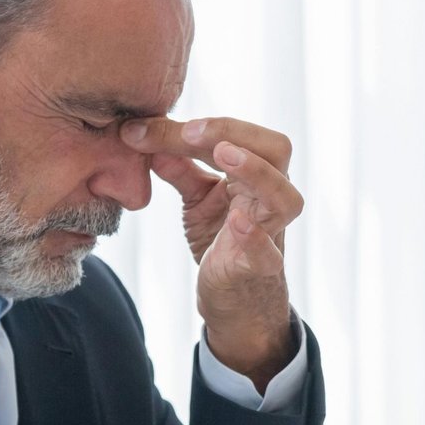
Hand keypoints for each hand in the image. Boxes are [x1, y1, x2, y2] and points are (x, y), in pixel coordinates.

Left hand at [120, 116, 304, 389]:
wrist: (234, 299)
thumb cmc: (221, 240)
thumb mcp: (196, 199)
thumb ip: (177, 167)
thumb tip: (140, 135)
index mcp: (256, 174)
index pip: (239, 136)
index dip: (204, 125)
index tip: (150, 126)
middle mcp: (270, 197)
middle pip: (276, 151)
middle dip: (235, 133)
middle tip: (191, 132)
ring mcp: (269, 233)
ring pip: (284, 197)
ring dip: (255, 171)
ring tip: (224, 154)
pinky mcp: (259, 268)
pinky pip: (267, 252)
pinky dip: (254, 236)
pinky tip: (237, 221)